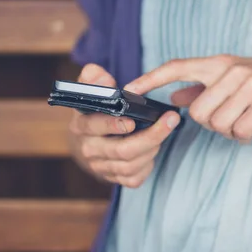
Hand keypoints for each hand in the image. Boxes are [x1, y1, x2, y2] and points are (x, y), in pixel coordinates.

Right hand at [67, 63, 180, 187]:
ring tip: (163, 131)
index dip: (113, 125)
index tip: (132, 121)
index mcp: (82, 125)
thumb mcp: (92, 92)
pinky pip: (134, 178)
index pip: (94, 126)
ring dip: (152, 148)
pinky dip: (147, 165)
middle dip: (150, 136)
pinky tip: (153, 150)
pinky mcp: (113, 178)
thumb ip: (94, 79)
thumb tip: (97, 72)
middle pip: (121, 150)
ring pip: (130, 165)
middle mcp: (89, 149)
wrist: (91, 140)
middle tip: (170, 121)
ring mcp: (100, 167)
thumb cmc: (98, 111)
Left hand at [125, 55, 251, 141]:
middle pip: (198, 113)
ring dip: (230, 131)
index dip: (152, 78)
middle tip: (230, 118)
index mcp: (220, 63)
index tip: (129, 89)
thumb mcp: (234, 77)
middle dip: (211, 124)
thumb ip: (203, 86)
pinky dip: (246, 135)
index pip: (179, 67)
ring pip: (219, 125)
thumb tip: (174, 96)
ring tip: (246, 120)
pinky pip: (242, 131)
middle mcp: (233, 70)